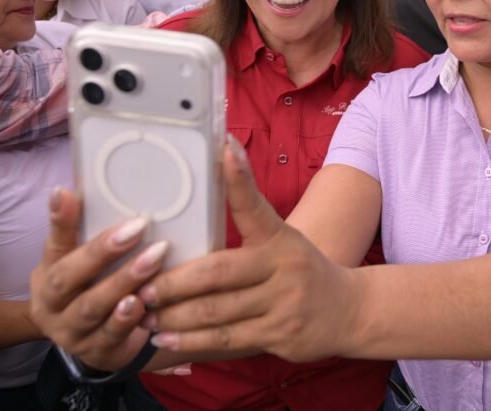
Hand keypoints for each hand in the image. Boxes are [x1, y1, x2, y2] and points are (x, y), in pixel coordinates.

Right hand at [28, 187, 167, 371]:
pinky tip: (146, 303)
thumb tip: (65, 190)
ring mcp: (72, 335)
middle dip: (102, 252)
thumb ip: (73, 229)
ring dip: (123, 283)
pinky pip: (113, 337)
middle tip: (138, 226)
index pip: (52, 246)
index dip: (60, 221)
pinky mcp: (97, 354)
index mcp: (46, 278)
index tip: (67, 193)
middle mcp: (51, 308)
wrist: (88, 341)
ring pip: (93, 309)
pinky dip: (129, 320)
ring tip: (150, 261)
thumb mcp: (75, 261)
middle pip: (69, 278)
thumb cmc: (85, 288)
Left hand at [138, 137, 360, 362]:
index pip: (253, 205)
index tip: (223, 148)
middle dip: (173, 282)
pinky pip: (226, 339)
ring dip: (173, 315)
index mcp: (280, 237)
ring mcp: (282, 303)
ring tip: (143, 315)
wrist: (350, 311)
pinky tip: (166, 339)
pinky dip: (191, 341)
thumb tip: (211, 184)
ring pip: (215, 311)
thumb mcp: (283, 240)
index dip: (237, 178)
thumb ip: (249, 224)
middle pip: (218, 272)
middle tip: (139, 285)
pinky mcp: (279, 335)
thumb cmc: (301, 270)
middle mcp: (282, 267)